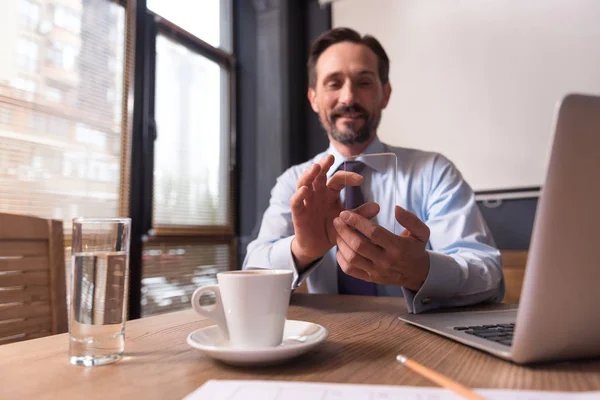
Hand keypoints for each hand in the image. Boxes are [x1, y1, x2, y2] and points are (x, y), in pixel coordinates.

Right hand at [290, 155, 372, 269]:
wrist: (317, 247)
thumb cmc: (332, 230)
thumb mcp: (348, 222)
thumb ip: (360, 214)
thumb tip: (378, 206)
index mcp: (330, 193)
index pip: (338, 179)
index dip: (348, 177)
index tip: (361, 180)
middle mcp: (318, 194)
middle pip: (318, 175)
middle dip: (323, 165)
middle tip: (330, 157)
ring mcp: (306, 202)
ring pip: (304, 183)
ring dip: (309, 175)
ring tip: (316, 168)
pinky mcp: (298, 213)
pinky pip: (296, 202)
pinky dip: (299, 195)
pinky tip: (304, 190)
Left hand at [333, 205, 430, 290]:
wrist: (417, 275)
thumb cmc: (416, 249)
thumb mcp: (421, 232)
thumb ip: (410, 219)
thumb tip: (396, 208)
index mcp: (397, 247)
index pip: (373, 232)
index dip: (357, 221)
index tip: (345, 213)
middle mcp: (386, 261)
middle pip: (359, 245)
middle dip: (344, 231)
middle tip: (337, 220)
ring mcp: (376, 271)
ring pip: (352, 258)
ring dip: (341, 243)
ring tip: (337, 232)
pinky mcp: (370, 279)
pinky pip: (350, 270)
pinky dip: (341, 258)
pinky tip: (341, 247)